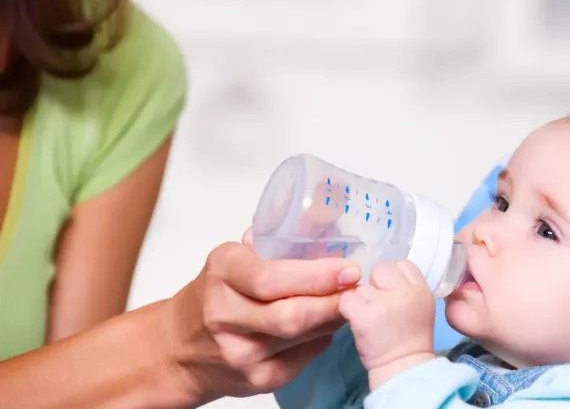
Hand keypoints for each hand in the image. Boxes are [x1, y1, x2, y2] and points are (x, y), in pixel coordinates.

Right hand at [161, 228, 361, 403]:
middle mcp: (225, 316)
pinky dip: (322, 337)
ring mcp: (240, 353)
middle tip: (359, 286)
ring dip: (333, 317)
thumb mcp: (233, 258)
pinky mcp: (257, 380)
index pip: (269, 279)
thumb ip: (273, 244)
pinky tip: (328, 323)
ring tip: (351, 300)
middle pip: (290, 314)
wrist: (179, 348)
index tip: (348, 268)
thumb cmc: (214, 294)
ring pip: (301, 337)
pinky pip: (304, 357)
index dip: (315, 276)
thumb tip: (325, 220)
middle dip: (333, 300)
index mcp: (222, 274)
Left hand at [339, 261, 434, 389]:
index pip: (402, 265)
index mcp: (421, 289)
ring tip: (370, 320)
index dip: (392, 279)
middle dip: (375, 285)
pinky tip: (356, 322)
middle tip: (377, 307)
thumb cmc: (409, 340)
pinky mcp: (363, 315)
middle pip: (381, 269)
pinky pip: (346, 299)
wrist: (402, 369)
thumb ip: (406, 287)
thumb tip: (384, 276)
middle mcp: (405, 292)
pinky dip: (347, 310)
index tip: (391, 295)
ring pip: (362, 287)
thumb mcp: (421, 306)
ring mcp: (383, 302)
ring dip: (361, 301)